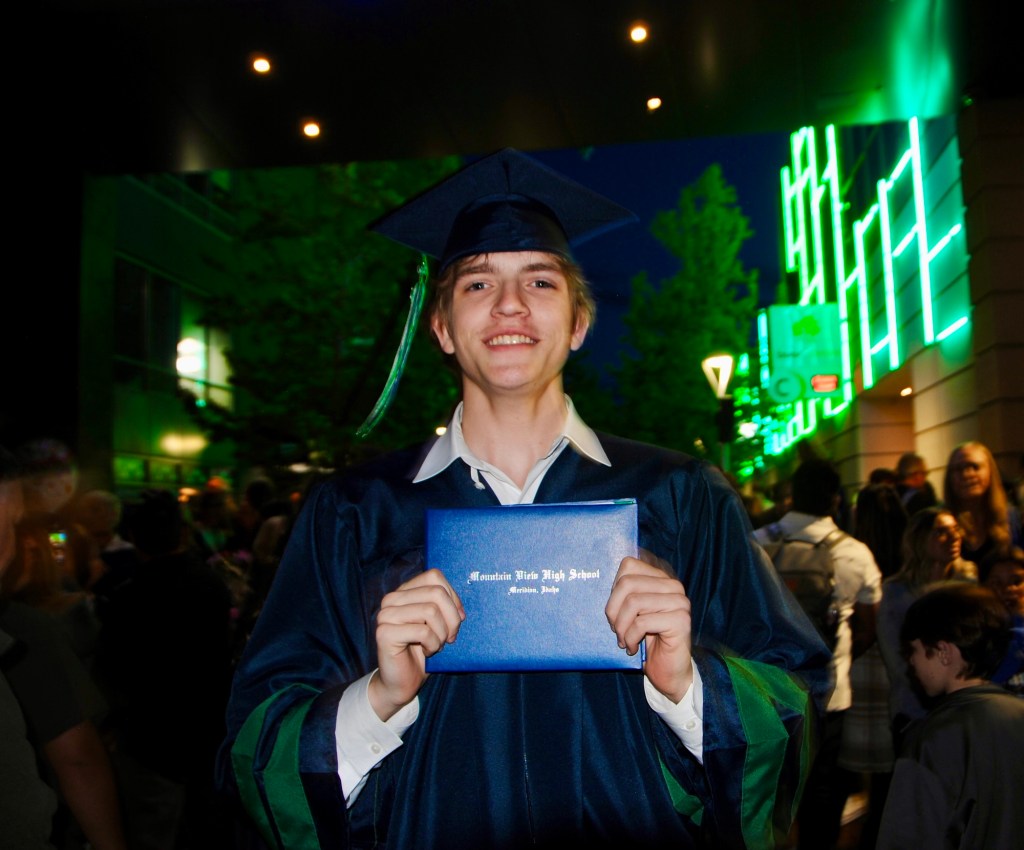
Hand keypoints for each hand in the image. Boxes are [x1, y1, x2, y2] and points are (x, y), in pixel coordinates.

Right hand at [369, 569, 464, 720]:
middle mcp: (391, 599)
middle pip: (436, 593)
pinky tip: (426, 652)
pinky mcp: (384, 633)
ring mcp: (385, 615)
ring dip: (441, 634)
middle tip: (449, 638)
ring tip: (436, 645)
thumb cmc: (423, 651)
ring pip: (431, 610)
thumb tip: (460, 609)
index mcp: (404, 591)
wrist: (403, 682)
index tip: (457, 619)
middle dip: (451, 618)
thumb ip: (445, 607)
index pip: (434, 576)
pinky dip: (432, 644)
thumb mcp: (439, 624)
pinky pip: (423, 631)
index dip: (452, 597)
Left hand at [606, 555, 692, 702]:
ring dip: (622, 626)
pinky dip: (631, 637)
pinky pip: (642, 622)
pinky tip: (633, 648)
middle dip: (614, 610)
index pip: (628, 565)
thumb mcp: (631, 612)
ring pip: (633, 602)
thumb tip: (600, 578)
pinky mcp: (681, 620)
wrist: (668, 671)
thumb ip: (624, 593)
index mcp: (661, 578)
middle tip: (616, 630)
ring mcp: (679, 601)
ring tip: (624, 640)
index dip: (614, 590)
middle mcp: (673, 585)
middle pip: (627, 583)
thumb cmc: (646, 640)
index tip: (615, 612)